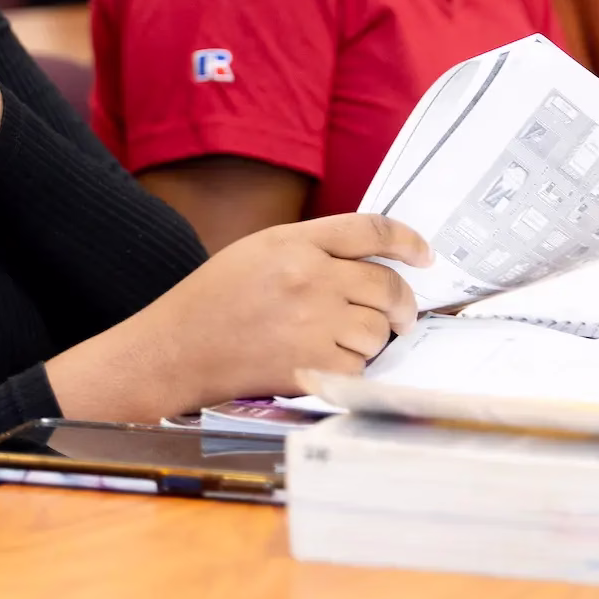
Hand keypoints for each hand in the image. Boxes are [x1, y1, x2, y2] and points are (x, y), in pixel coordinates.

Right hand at [47, 214, 429, 421]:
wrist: (175, 350)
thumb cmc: (212, 301)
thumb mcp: (258, 250)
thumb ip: (311, 248)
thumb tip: (368, 262)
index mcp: (294, 241)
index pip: (370, 231)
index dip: (407, 241)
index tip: (423, 255)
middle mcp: (310, 278)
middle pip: (387, 285)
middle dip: (403, 304)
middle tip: (402, 315)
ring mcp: (312, 323)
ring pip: (378, 330)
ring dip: (374, 338)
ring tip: (346, 340)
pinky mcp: (311, 365)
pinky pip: (360, 365)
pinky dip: (353, 367)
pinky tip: (328, 362)